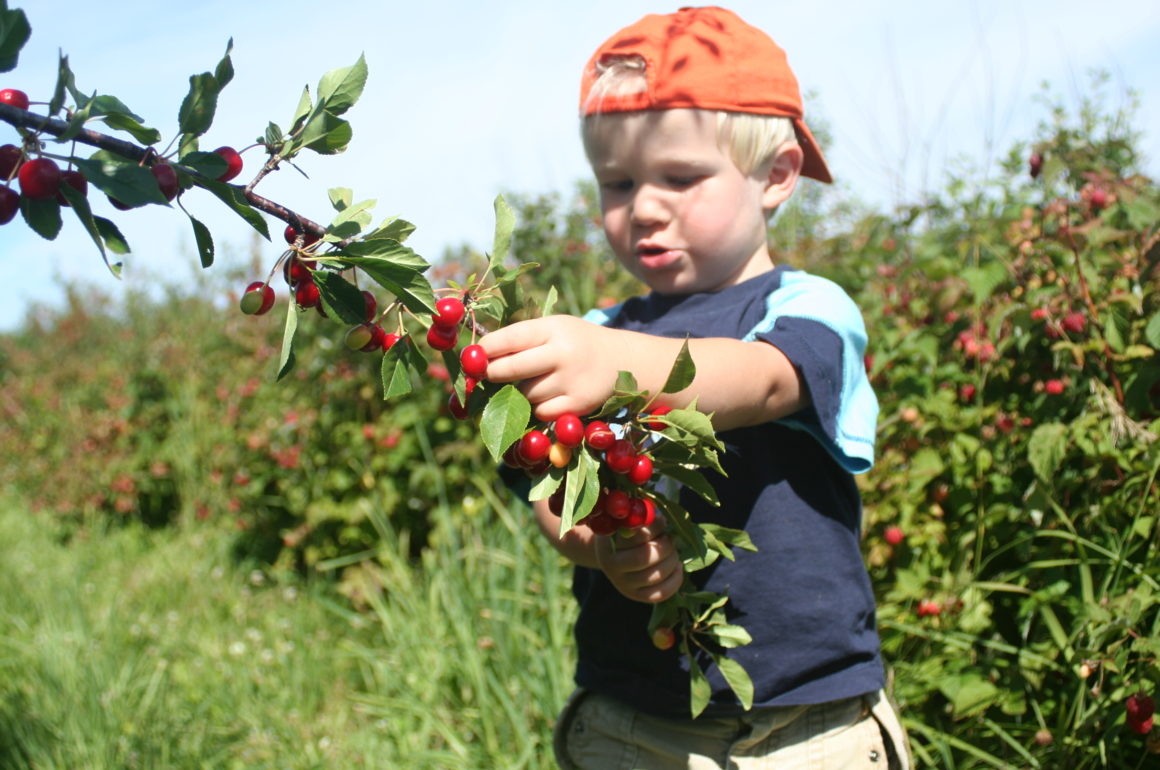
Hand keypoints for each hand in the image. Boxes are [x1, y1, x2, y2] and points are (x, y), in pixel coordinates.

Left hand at [479, 315, 643, 420]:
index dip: (488, 348)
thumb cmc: (579, 343)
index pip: (512, 337)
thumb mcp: (557, 329)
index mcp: (555, 328)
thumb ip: (525, 339)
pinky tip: (549, 397)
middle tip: (485, 374)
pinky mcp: (578, 404)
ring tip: (534, 383)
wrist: (626, 362)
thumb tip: (481, 355)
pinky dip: (539, 407)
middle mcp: (564, 353)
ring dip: (521, 392)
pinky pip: (541, 411)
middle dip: (493, 373)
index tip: (474, 355)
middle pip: (513, 368)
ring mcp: (572, 380)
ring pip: (526, 393)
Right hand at [594, 516, 683, 602]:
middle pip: (644, 558)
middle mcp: (611, 566)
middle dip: (665, 546)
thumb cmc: (626, 530)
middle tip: (671, 538)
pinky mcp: (636, 596)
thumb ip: (642, 516)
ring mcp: (623, 584)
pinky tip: (677, 567)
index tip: (663, 521)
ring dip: (672, 560)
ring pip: (655, 576)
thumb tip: (660, 518)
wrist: (614, 553)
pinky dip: (675, 580)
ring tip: (673, 551)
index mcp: (608, 542)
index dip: (655, 526)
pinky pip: (661, 593)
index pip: (635, 535)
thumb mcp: (630, 519)